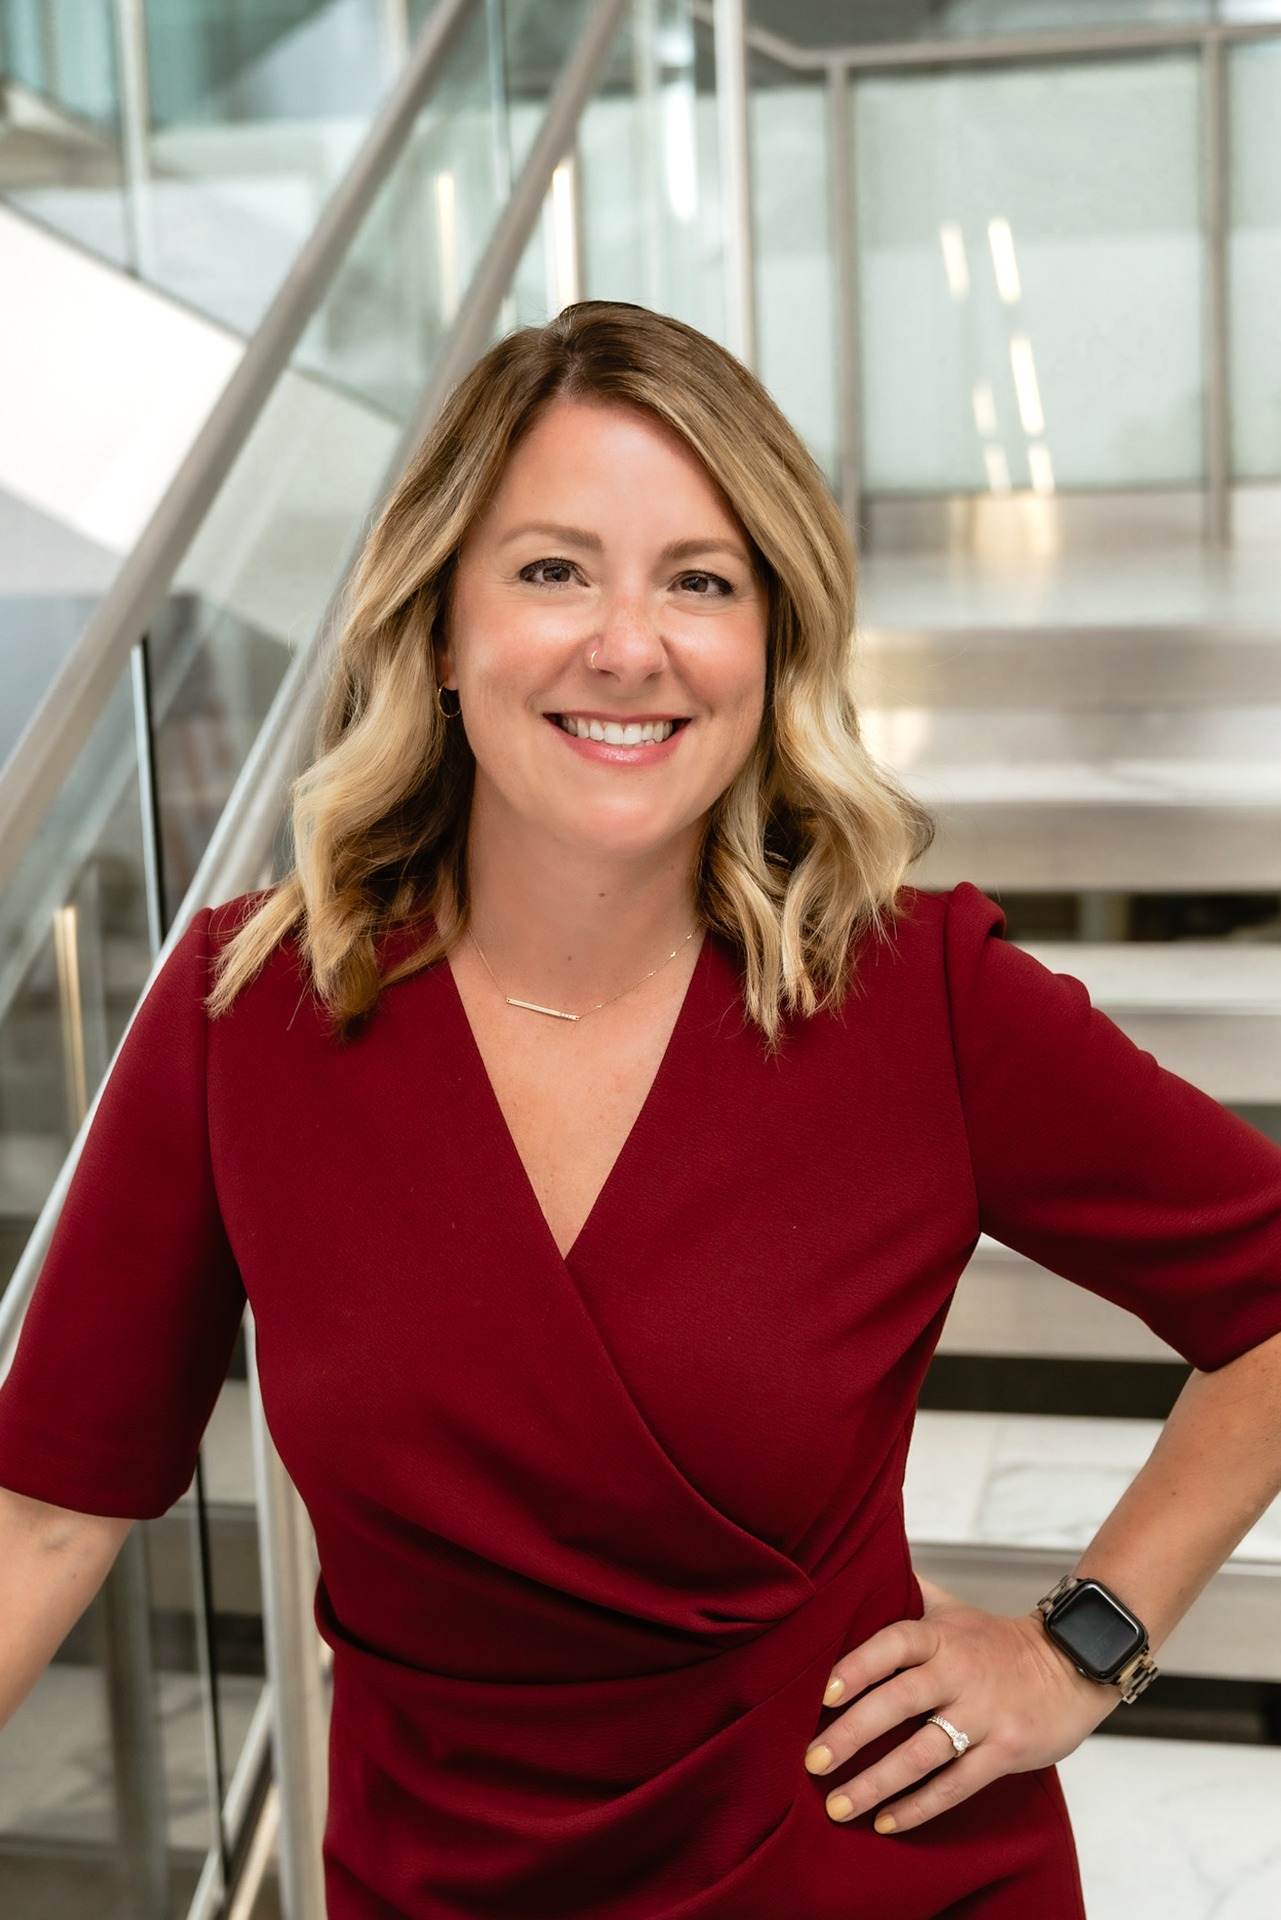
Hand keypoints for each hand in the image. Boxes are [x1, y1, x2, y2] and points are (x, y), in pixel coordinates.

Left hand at [802, 1577, 1116, 1832]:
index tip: (822, 1695)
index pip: (892, 1644)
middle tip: (812, 1762)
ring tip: (838, 1805)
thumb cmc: (997, 1641)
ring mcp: (985, 1713)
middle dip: (852, 1734)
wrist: (1072, 1664)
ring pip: (923, 1752)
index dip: (857, 1666)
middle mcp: (960, 1671)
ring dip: (877, 1783)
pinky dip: (919, 1806)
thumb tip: (855, 1574)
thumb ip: (908, 1596)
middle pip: (899, 1701)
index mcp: (942, 1635)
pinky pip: (956, 1785)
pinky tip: (886, 1822)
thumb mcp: (954, 1609)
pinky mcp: (1006, 1750)